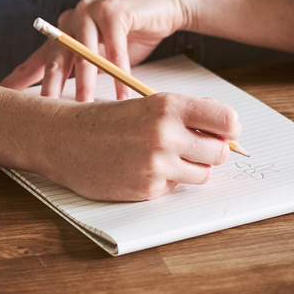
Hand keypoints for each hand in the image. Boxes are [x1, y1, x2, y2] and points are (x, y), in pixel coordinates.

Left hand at [2, 0, 194, 102]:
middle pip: (57, 61)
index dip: (19, 81)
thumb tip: (66, 107)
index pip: (37, 62)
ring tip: (88, 109)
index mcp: (62, 33)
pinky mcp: (113, 10)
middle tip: (47, 117)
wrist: (165, 4)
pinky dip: (120, 73)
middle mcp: (70, 20)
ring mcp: (90, 12)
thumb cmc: (131, 33)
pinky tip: (124, 92)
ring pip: (84, 55)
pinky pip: (114, 48)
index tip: (1, 100)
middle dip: (51, 91)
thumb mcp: (101, 57)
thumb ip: (81, 73)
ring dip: (87, 84)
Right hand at [32, 92, 239, 200]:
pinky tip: (145, 168)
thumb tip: (228, 125)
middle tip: (194, 146)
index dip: (230, 128)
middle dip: (212, 151)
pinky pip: (176, 188)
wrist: (64, 139)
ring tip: (168, 157)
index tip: (225, 131)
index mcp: (168, 106)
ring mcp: (156, 165)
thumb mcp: (148, 104)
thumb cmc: (108, 120)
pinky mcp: (147, 189)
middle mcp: (165, 135)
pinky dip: (168, 181)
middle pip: (220, 152)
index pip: (227, 120)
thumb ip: (187, 113)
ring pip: (203, 174)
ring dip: (192, 168)